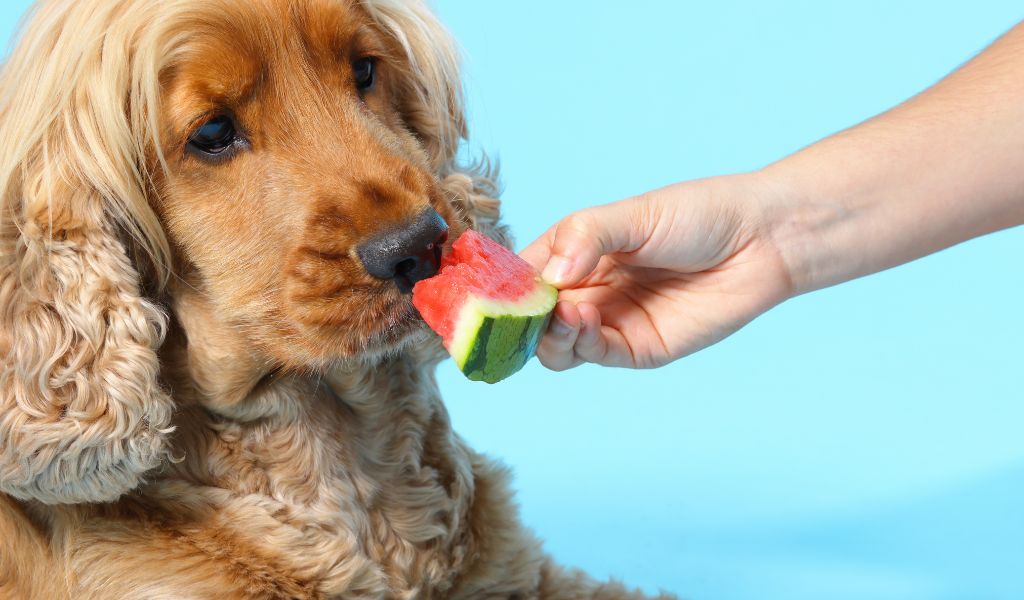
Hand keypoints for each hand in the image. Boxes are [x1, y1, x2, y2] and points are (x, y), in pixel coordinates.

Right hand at [520, 174, 793, 369]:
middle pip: (530, 319)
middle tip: (519, 313)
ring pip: (554, 346)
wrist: (762, 240)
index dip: (498, 287)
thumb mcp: (634, 214)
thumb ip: (585, 237)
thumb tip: (547, 277)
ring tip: (565, 312)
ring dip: (547, 334)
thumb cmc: (699, 215)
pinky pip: (594, 355)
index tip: (481, 294)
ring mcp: (609, 321)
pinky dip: (579, 342)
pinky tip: (584, 318)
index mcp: (574, 253)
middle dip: (517, 320)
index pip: (520, 276)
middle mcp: (585, 290)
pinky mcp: (637, 347)